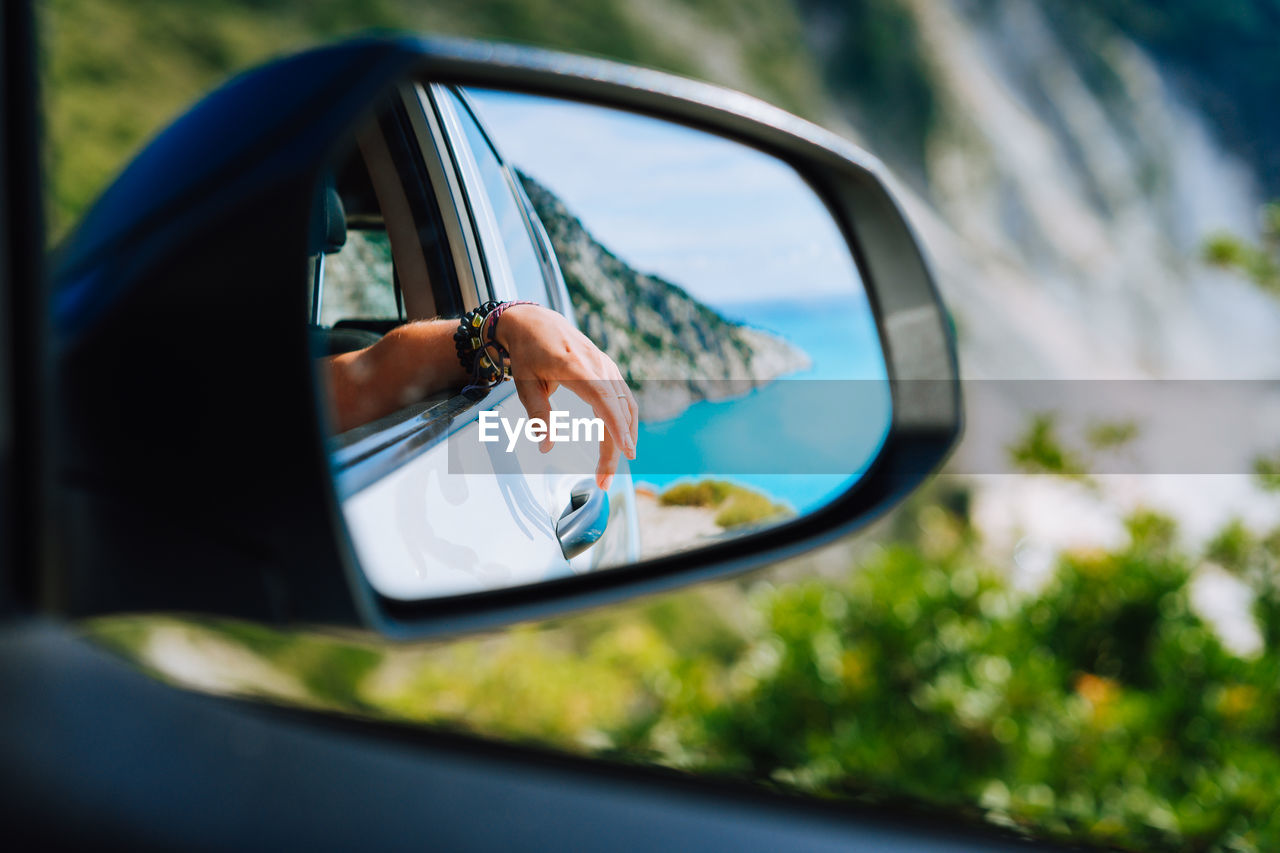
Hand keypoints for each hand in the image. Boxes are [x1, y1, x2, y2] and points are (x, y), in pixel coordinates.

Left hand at [494, 304, 637, 489]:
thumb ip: (538, 415)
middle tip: (603, 480)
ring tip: (609, 468)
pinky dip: (623, 423)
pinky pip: (623, 400)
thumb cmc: (528, 352)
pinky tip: (617, 442)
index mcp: (577, 367)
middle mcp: (598, 366)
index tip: (626, 451)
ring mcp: (607, 367)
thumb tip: (546, 447)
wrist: (534, 321)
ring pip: (626, 407)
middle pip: (618, 410)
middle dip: (616, 448)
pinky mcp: (608, 370)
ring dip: (623, 438)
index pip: (604, 400)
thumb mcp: (525, 383)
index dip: (617, 427)